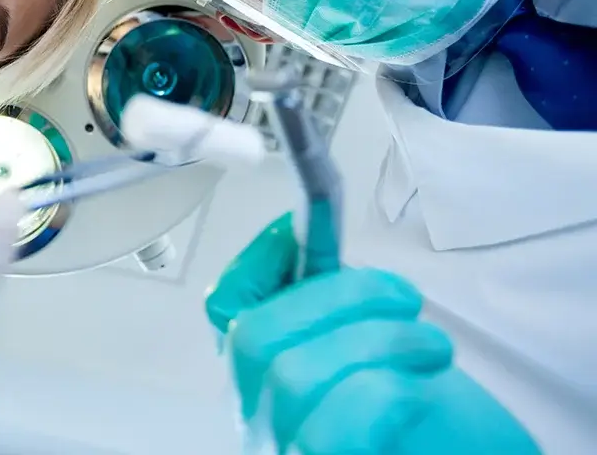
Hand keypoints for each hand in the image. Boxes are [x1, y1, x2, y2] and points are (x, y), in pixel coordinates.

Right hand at [208, 217, 538, 453]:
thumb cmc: (437, 422)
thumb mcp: (383, 348)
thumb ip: (340, 306)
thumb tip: (311, 228)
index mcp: (266, 374)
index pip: (223, 308)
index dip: (258, 260)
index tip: (310, 231)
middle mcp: (260, 418)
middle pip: (252, 336)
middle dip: (336, 295)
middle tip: (404, 298)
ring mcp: (286, 451)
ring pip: (293, 376)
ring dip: (379, 341)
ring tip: (433, 347)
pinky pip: (332, 432)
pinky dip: (387, 393)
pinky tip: (422, 393)